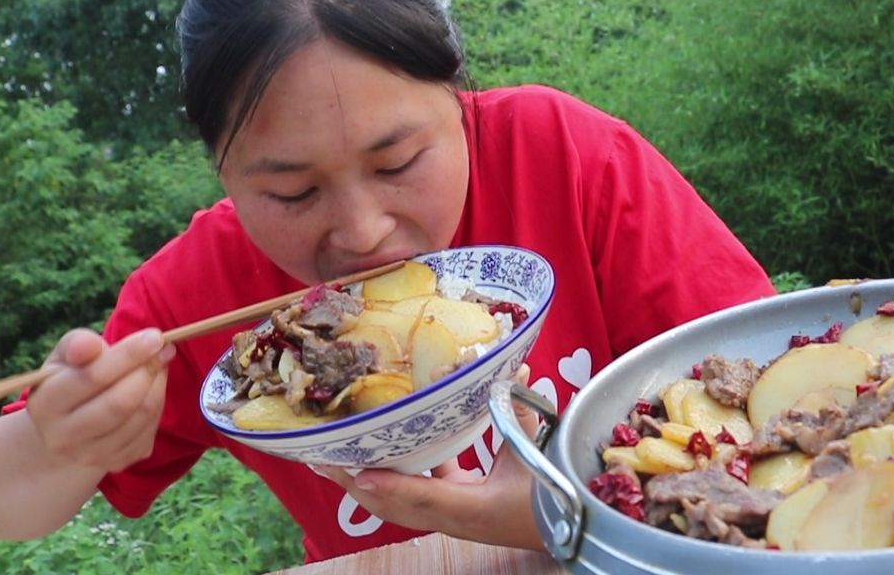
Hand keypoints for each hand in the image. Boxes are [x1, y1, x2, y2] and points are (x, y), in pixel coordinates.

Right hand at [26, 327, 175, 473]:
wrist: (67, 427)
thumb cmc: (69, 380)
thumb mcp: (65, 357)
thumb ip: (77, 344)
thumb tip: (90, 345)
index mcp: (45, 405)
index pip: (91, 378)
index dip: (128, 355)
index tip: (155, 336)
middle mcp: (64, 438)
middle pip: (120, 402)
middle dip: (148, 369)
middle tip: (162, 349)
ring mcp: (91, 455)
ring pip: (141, 414)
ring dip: (158, 383)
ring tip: (158, 363)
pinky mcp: (118, 463)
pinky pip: (151, 429)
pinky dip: (158, 402)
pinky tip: (152, 387)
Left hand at [320, 365, 545, 550]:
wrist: (571, 523)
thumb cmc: (552, 492)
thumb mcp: (534, 450)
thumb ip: (519, 411)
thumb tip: (515, 370)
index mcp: (473, 509)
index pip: (424, 498)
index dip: (389, 485)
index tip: (355, 470)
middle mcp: (454, 518)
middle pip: (394, 505)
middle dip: (356, 482)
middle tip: (322, 457)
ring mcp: (452, 516)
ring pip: (399, 501)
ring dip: (367, 480)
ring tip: (336, 455)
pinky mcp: (456, 507)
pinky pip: (417, 491)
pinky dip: (395, 474)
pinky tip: (381, 448)